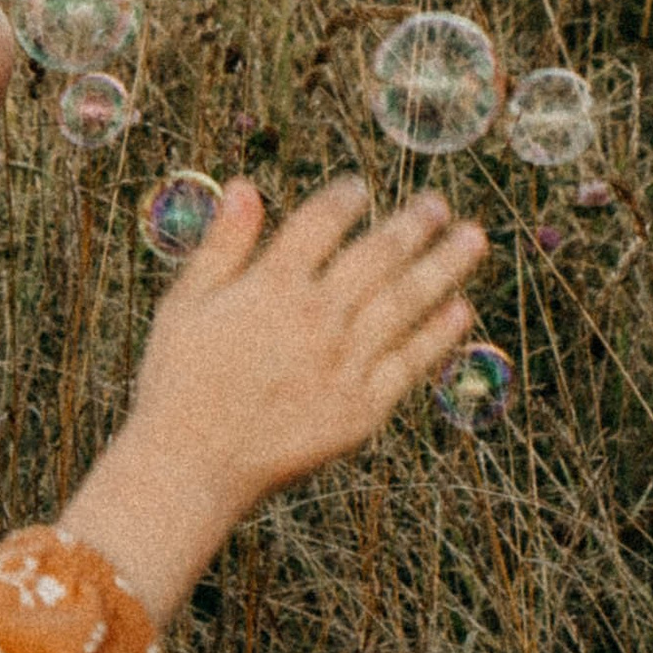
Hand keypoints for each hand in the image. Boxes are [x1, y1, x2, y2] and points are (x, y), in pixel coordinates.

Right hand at [54, 176, 487, 620]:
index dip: (343, 200)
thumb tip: (244, 184)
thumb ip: (222, 243)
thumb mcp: (186, 302)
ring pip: (406, 303)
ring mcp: (344, 364)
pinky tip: (461, 310)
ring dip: (443, 267)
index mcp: (272, 285)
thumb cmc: (179, 381)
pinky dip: (439, 335)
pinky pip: (409, 363)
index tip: (359, 188)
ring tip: (473, 239)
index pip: (320, 223)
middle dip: (412, 225)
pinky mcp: (361, 410)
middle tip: (439, 203)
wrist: (191, 467)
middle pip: (377, 257)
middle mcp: (316, 317)